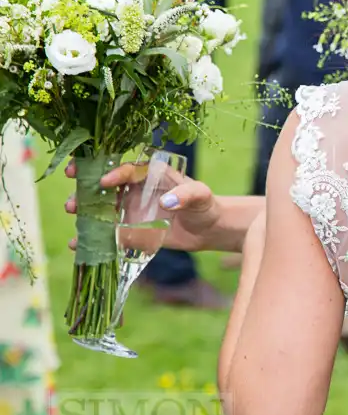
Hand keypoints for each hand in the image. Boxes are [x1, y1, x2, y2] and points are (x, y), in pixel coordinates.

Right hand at [64, 160, 219, 251]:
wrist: (208, 229)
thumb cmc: (205, 205)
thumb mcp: (201, 195)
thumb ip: (188, 194)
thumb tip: (168, 201)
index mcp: (149, 175)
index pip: (127, 170)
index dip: (112, 174)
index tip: (102, 181)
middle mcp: (134, 191)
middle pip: (104, 187)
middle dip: (85, 190)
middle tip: (73, 199)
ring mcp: (129, 211)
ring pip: (100, 209)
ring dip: (83, 212)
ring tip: (72, 215)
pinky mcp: (130, 232)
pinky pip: (108, 234)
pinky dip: (92, 238)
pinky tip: (77, 244)